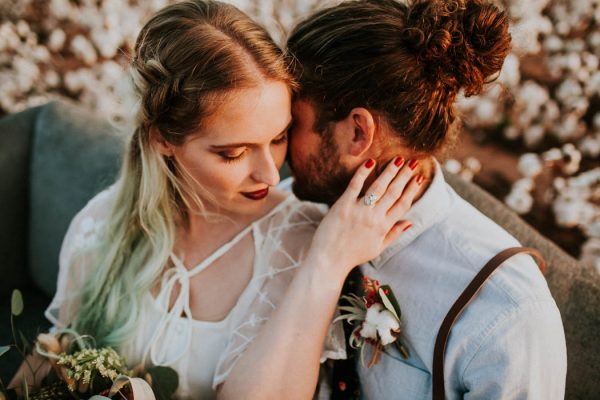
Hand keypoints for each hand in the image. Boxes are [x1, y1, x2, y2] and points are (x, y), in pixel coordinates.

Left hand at [307, 157, 421, 280]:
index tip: (419, 177)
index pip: (402, 204)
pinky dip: (362, 173)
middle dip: (404, 176)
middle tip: (413, 162)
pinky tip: (370, 162)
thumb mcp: (378, 248)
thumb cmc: (352, 255)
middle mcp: (374, 217)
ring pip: (378, 187)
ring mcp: (359, 211)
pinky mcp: (343, 206)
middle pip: (393, 192)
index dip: (412, 189)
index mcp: (383, 227)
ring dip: (390, 172)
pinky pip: (354, 186)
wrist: (329, 260)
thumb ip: (394, 234)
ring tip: (398, 159)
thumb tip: (409, 222)